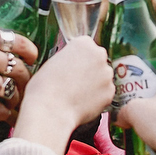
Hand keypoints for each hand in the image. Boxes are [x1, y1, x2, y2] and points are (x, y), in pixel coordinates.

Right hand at [0, 28, 38, 119]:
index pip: (19, 42)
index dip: (30, 52)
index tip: (33, 59)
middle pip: (20, 69)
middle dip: (24, 80)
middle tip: (23, 87)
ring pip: (14, 90)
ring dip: (15, 99)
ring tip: (14, 104)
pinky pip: (3, 109)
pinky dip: (7, 115)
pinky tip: (7, 118)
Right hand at [13, 36, 113, 153]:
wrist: (51, 110)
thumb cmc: (45, 87)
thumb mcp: (53, 62)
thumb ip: (68, 59)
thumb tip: (74, 65)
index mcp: (83, 43)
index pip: (86, 47)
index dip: (77, 59)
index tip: (71, 67)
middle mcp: (99, 54)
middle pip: (97, 60)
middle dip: (89, 69)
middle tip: (75, 82)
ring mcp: (107, 74)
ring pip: (102, 77)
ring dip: (94, 84)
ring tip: (77, 95)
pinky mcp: (110, 92)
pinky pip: (104, 94)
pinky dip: (97, 99)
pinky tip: (82, 103)